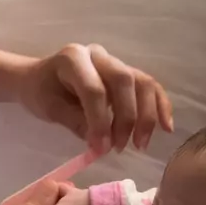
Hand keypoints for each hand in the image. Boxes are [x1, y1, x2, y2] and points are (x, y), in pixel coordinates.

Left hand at [17, 43, 172, 152]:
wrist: (39, 79)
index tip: (101, 149)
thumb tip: (102, 142)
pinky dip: (160, 107)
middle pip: (124, 81)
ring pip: (142, 83)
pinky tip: (166, 128)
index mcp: (74, 58)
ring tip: (140, 144)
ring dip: (146, 116)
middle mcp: (98, 55)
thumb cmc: (41, 92)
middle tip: (120, 147)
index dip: (99, 121)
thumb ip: (74, 121)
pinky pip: (150, 87)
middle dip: (126, 118)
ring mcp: (116, 62)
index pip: (94, 89)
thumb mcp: (49, 108)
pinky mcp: (127, 74)